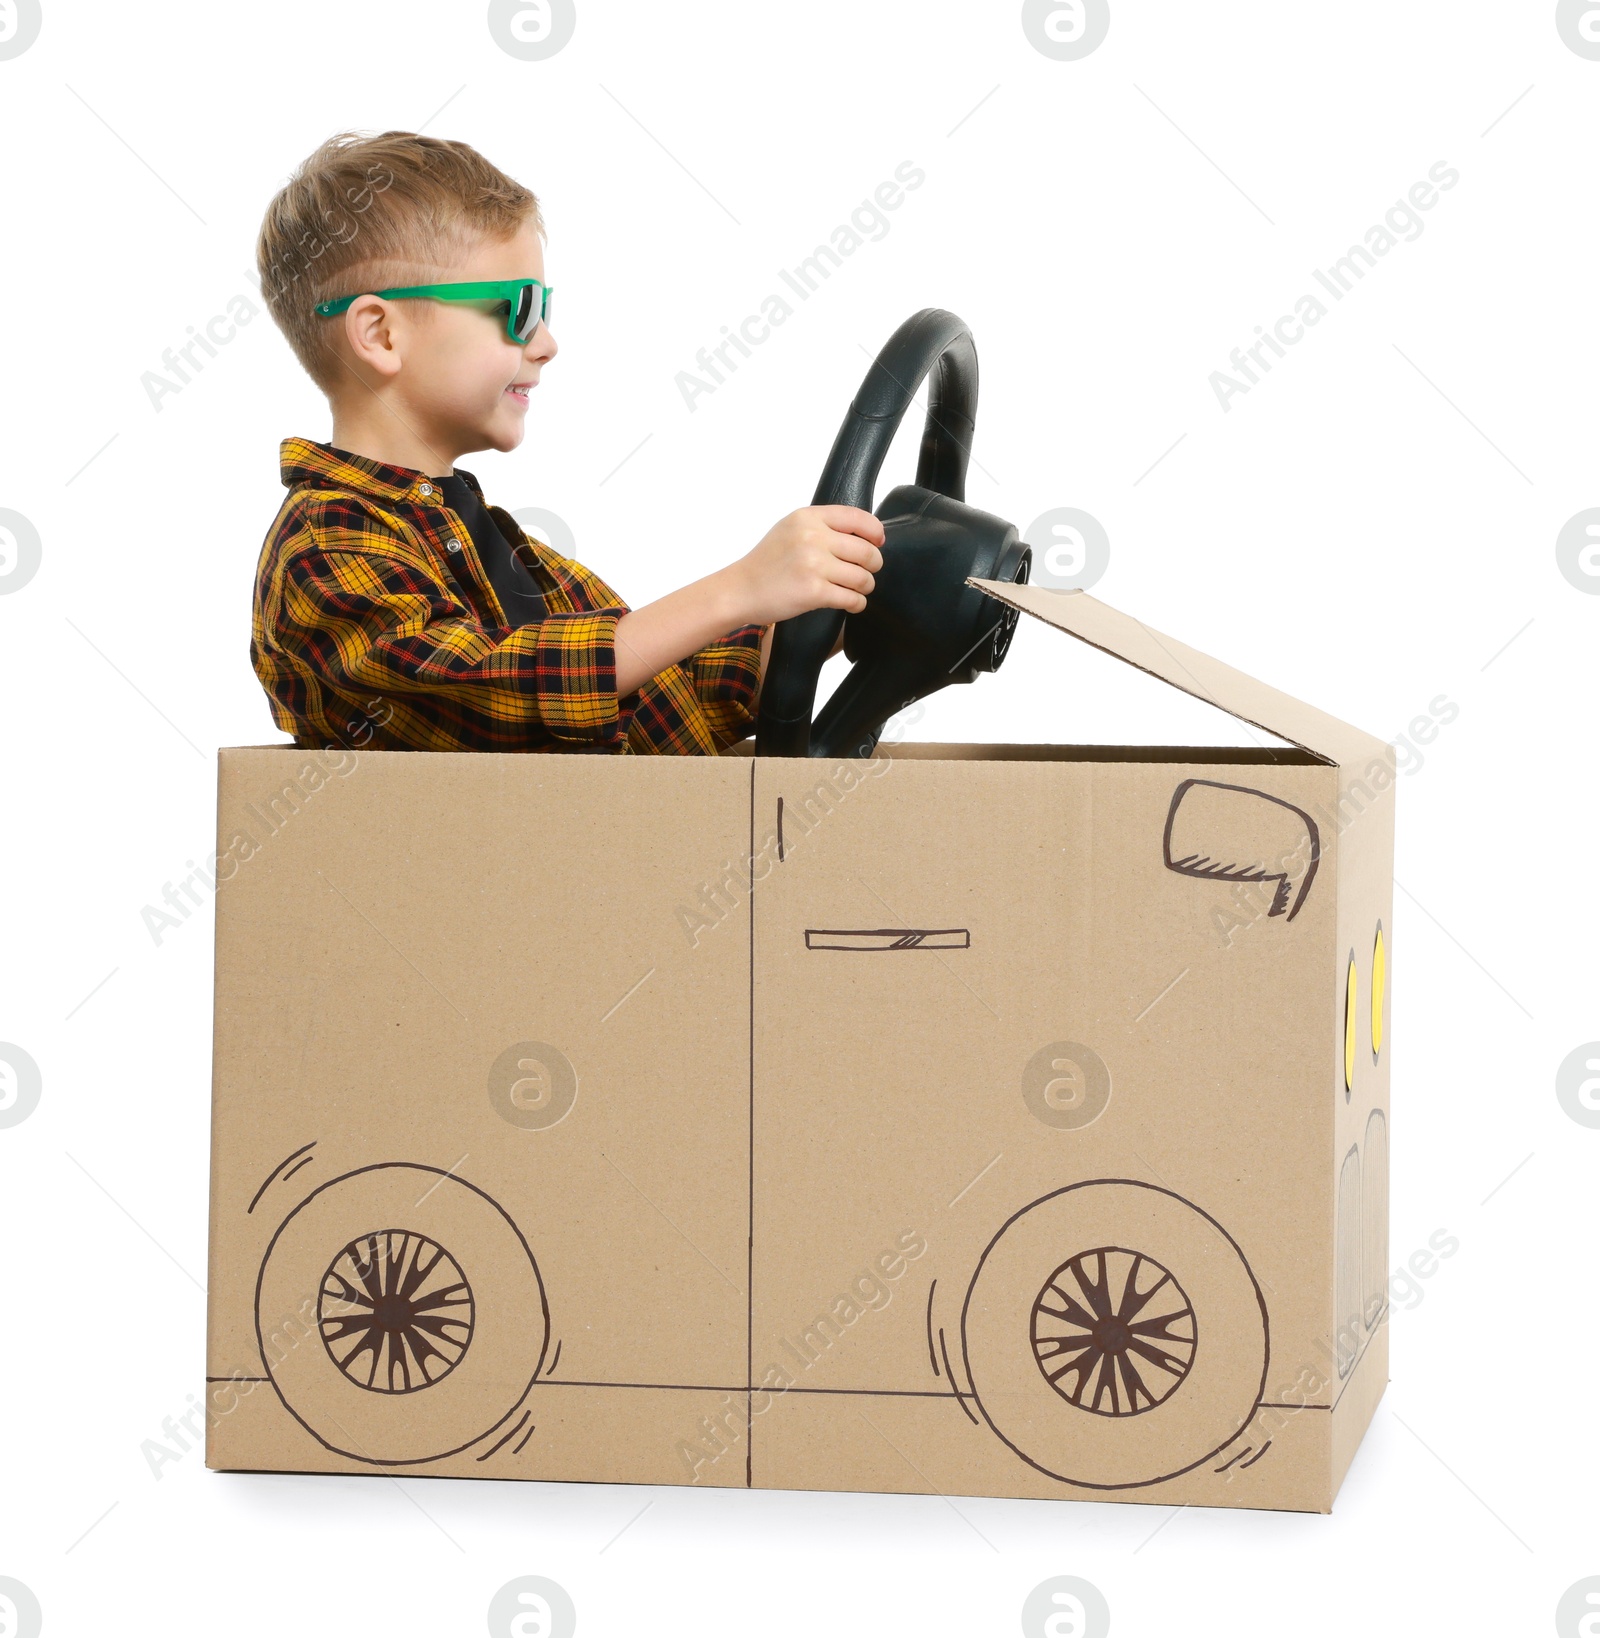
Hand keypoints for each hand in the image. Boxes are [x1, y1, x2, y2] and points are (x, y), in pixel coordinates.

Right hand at [722, 505, 884, 626]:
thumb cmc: (767, 562)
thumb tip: (864, 533)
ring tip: (857, 590)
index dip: (875, 533)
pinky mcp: (814, 592)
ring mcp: (814, 565)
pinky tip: (851, 603)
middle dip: (873, 565)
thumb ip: (822, 525)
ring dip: (866, 586)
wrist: (741, 589)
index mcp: (808, 517)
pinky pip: (852, 598)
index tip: (877, 543)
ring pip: (863, 577)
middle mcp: (813, 537)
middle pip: (867, 551)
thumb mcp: (790, 528)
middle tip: (866, 573)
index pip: (858, 518)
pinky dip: (857, 603)